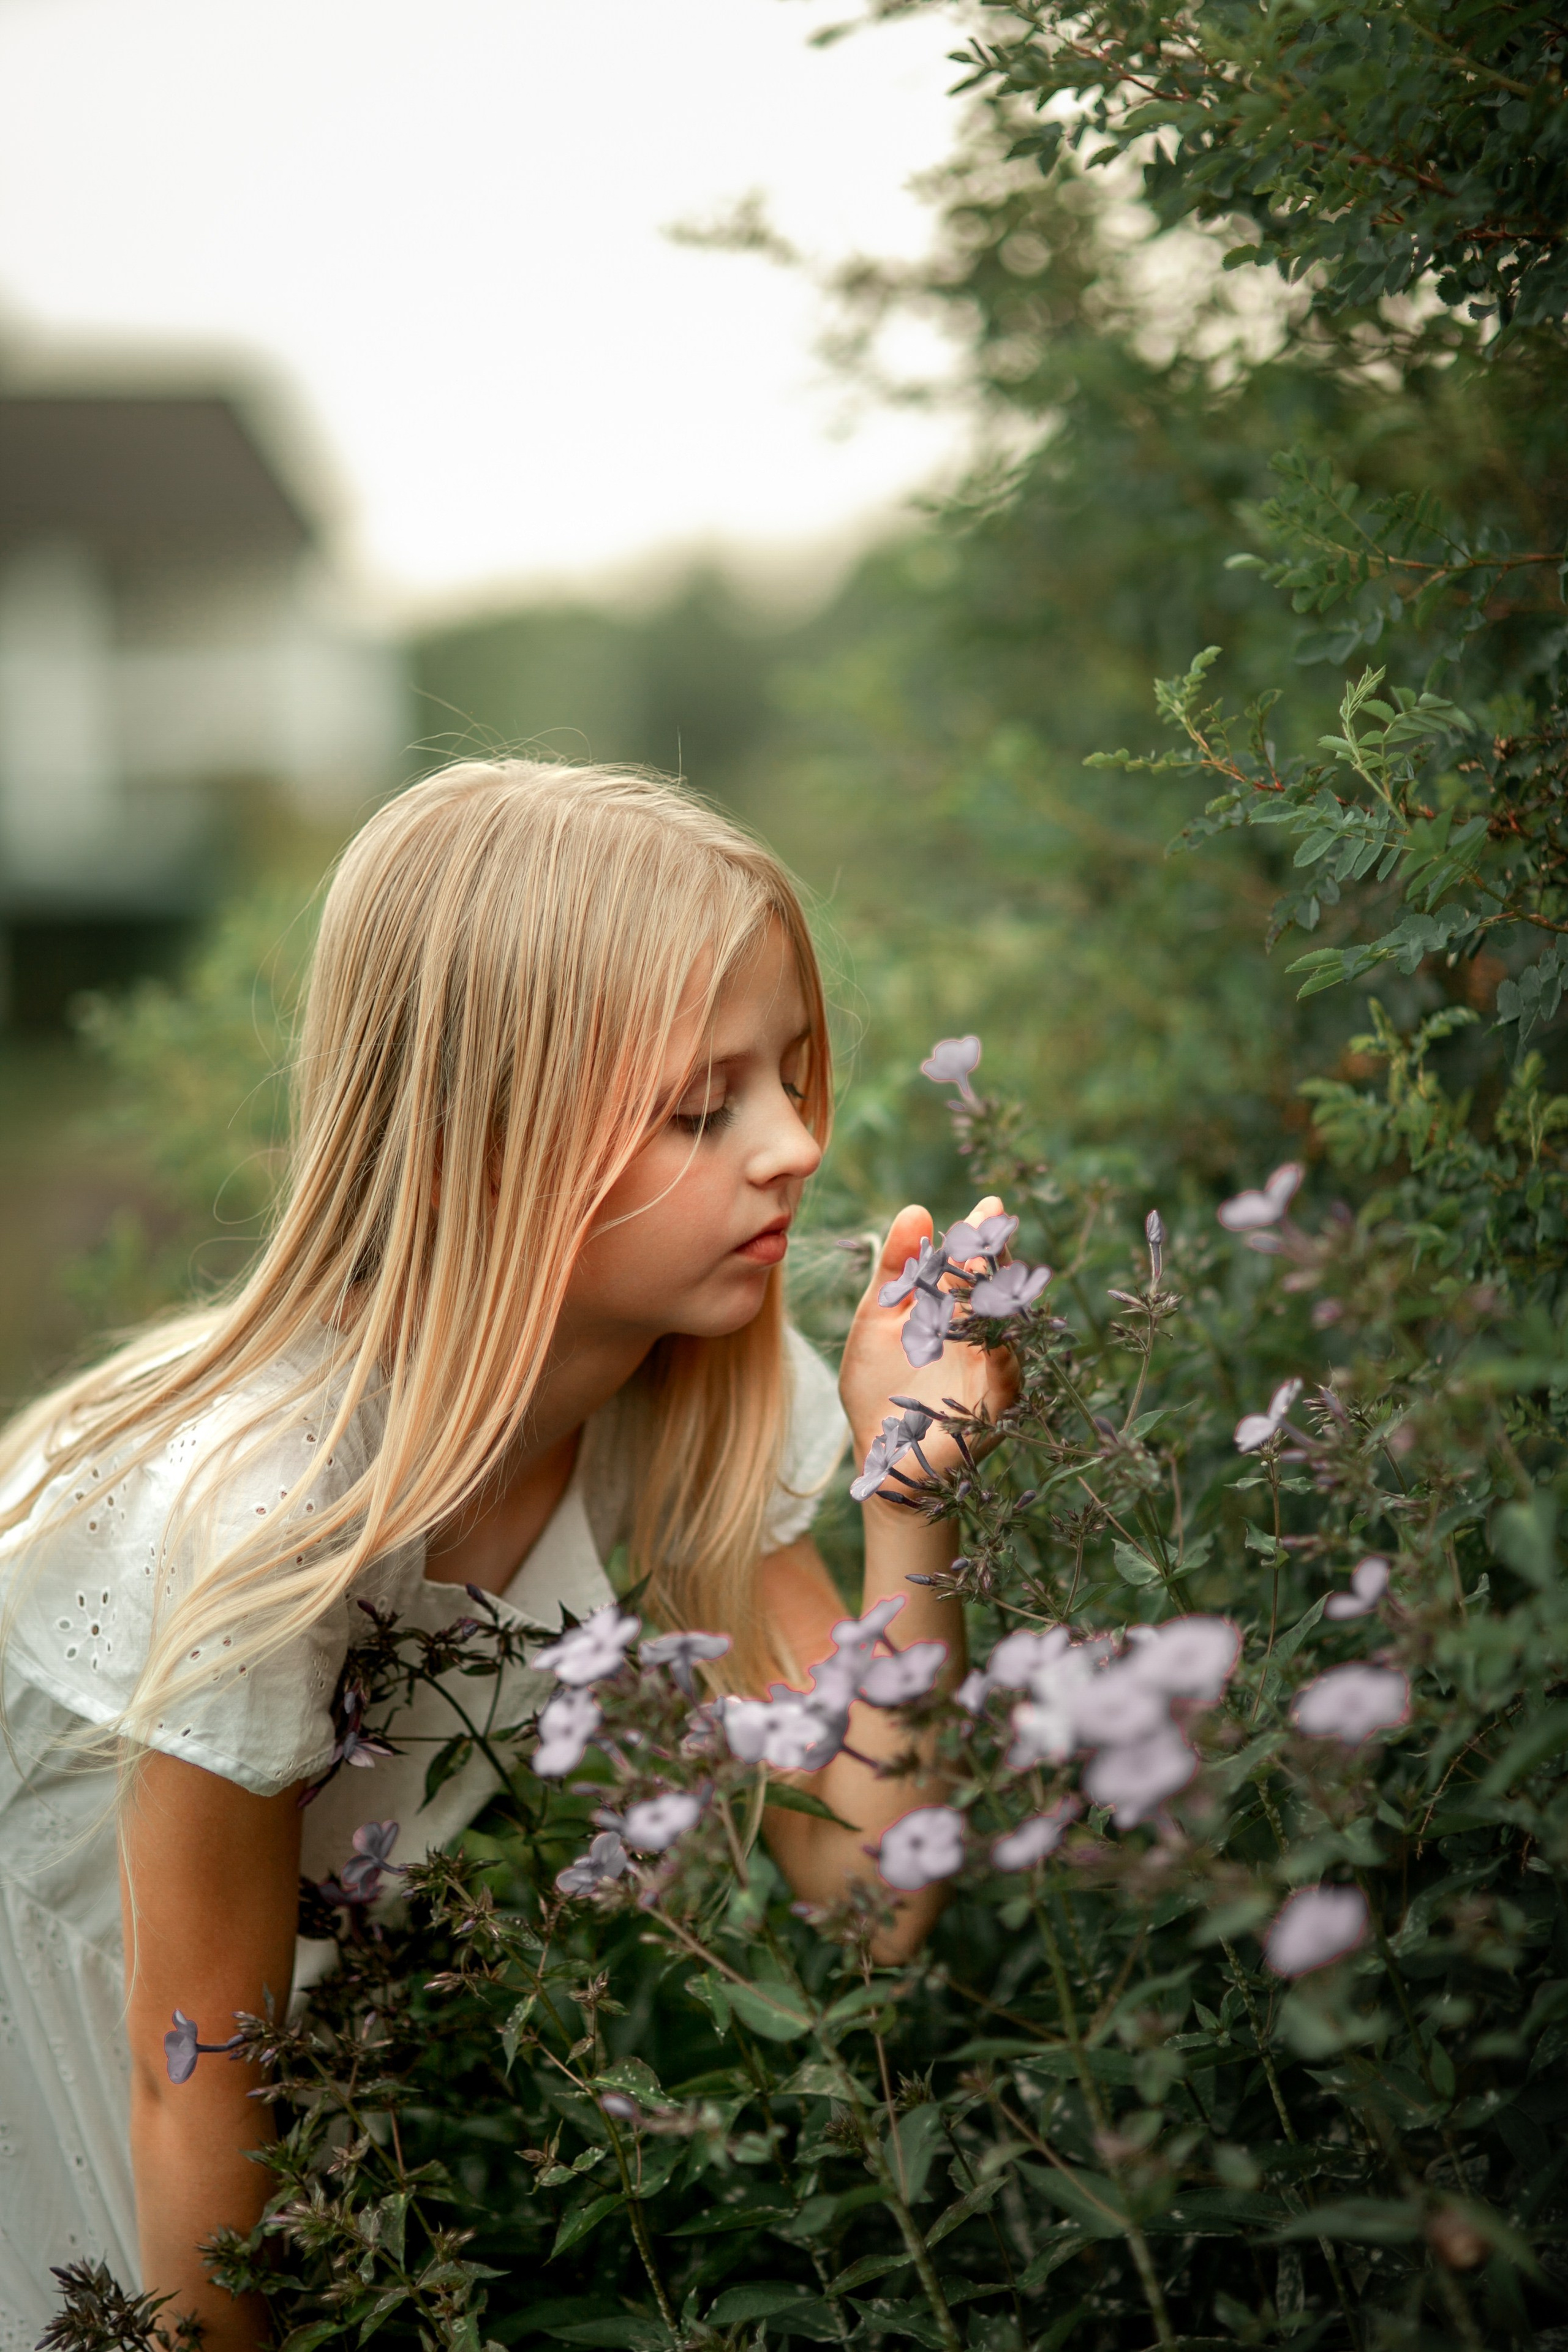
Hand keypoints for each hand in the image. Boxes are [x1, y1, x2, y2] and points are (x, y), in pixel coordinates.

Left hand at [839, 1195, 1019, 1487]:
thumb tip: (917, 1210)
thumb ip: (894, 1268)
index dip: (980, 1235)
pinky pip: (1006, 1380)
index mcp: (952, 1311)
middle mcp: (978, 1336)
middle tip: (995, 1224)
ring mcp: (990, 1371)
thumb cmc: (879, 1385)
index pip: (971, 1267)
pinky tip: (998, 1340)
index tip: (990, 1204)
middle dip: (994, 1257)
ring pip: (1004, 1329)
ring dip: (999, 1300)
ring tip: (993, 1266)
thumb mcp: (878, 1318)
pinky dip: (1003, 1359)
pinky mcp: (992, 1408)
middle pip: (993, 1291)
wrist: (880, 1454)